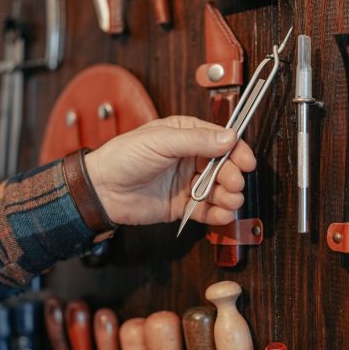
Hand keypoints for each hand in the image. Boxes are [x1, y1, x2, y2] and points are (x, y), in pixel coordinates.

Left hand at [85, 116, 256, 225]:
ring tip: (230, 201)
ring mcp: (186, 183)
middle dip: (233, 176)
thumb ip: (197, 140)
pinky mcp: (182, 206)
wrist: (101, 190)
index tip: (247, 162)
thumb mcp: (161, 141)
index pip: (220, 140)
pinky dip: (218, 214)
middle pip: (224, 166)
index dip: (236, 151)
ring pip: (219, 190)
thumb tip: (228, 137)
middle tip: (234, 184)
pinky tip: (222, 214)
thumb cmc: (123, 157)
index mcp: (185, 135)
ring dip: (229, 196)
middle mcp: (189, 158)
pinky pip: (207, 210)